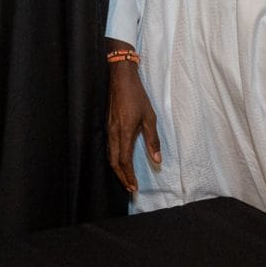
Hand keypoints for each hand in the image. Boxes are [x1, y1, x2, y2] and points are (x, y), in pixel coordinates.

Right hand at [106, 41, 160, 192]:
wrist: (120, 78)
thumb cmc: (137, 96)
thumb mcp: (150, 117)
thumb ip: (153, 140)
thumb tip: (157, 160)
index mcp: (124, 132)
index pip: (125, 160)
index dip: (129, 175)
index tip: (134, 187)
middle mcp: (113, 133)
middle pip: (114, 161)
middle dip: (121, 176)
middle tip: (130, 188)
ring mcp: (108, 128)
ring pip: (109, 155)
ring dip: (117, 168)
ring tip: (125, 178)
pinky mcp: (107, 124)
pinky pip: (108, 146)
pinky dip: (114, 158)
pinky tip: (119, 160)